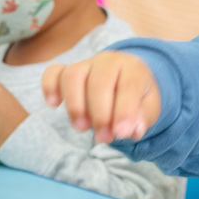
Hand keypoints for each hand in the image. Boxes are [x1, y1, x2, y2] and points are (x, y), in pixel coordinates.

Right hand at [42, 52, 160, 143]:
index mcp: (133, 68)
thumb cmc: (137, 97)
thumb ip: (142, 117)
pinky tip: (54, 105)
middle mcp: (108, 61)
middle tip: (104, 138)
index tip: (122, 134)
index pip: (128, 86)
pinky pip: (53, 73)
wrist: (127, 81)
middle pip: (99, 81)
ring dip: (75, 105)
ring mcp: (86, 64)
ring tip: (82, 128)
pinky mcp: (67, 71)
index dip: (125, 111)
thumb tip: (130, 130)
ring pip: (73, 76)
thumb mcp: (149, 108)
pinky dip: (50, 87)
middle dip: (100, 114)